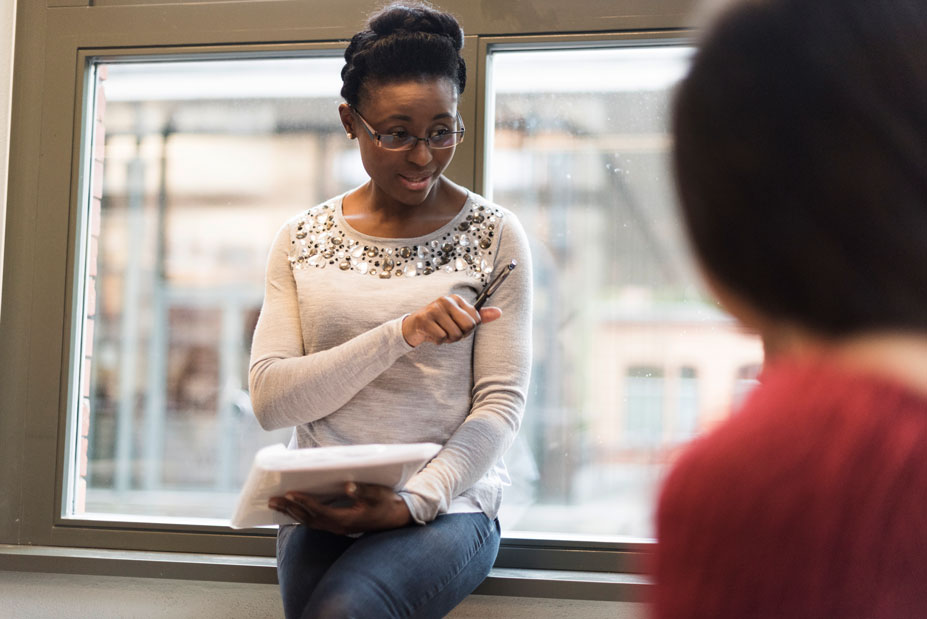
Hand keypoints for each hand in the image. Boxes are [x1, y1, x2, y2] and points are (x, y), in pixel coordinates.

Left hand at [268, 482, 412, 534]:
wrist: (396, 517)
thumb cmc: (387, 503)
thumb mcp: (378, 494)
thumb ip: (363, 491)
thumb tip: (348, 486)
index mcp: (347, 519)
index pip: (320, 511)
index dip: (304, 503)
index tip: (290, 494)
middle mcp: (339, 527)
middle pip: (309, 519)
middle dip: (290, 509)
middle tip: (273, 499)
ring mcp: (337, 528)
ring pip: (309, 522)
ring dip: (292, 514)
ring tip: (276, 504)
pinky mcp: (338, 526)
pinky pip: (315, 522)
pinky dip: (301, 516)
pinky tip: (292, 511)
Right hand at [401, 294, 501, 346]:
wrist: (413, 327)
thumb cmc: (440, 323)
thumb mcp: (460, 318)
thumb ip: (480, 316)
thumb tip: (500, 312)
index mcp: (457, 299)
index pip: (476, 320)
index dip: (469, 329)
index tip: (458, 326)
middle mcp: (446, 300)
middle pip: (467, 327)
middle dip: (460, 335)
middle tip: (450, 332)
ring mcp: (434, 309)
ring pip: (454, 334)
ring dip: (448, 339)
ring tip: (440, 332)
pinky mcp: (424, 319)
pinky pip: (441, 338)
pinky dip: (438, 341)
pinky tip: (432, 335)